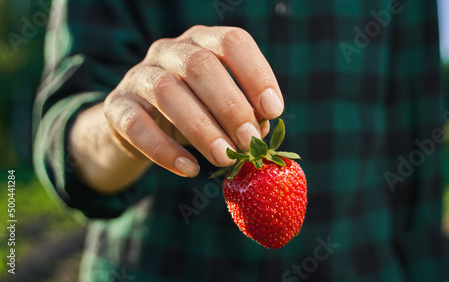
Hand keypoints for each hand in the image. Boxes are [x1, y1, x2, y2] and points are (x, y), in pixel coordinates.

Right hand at [104, 25, 283, 177]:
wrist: (139, 123)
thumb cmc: (194, 110)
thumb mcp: (221, 107)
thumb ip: (243, 114)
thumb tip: (261, 132)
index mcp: (202, 42)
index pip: (232, 42)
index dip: (256, 73)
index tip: (273, 110)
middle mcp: (169, 50)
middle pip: (200, 65)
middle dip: (230, 106)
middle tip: (250, 142)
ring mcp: (139, 74)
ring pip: (167, 92)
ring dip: (201, 129)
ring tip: (224, 158)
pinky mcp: (117, 105)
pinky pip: (137, 125)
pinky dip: (165, 150)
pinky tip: (189, 169)